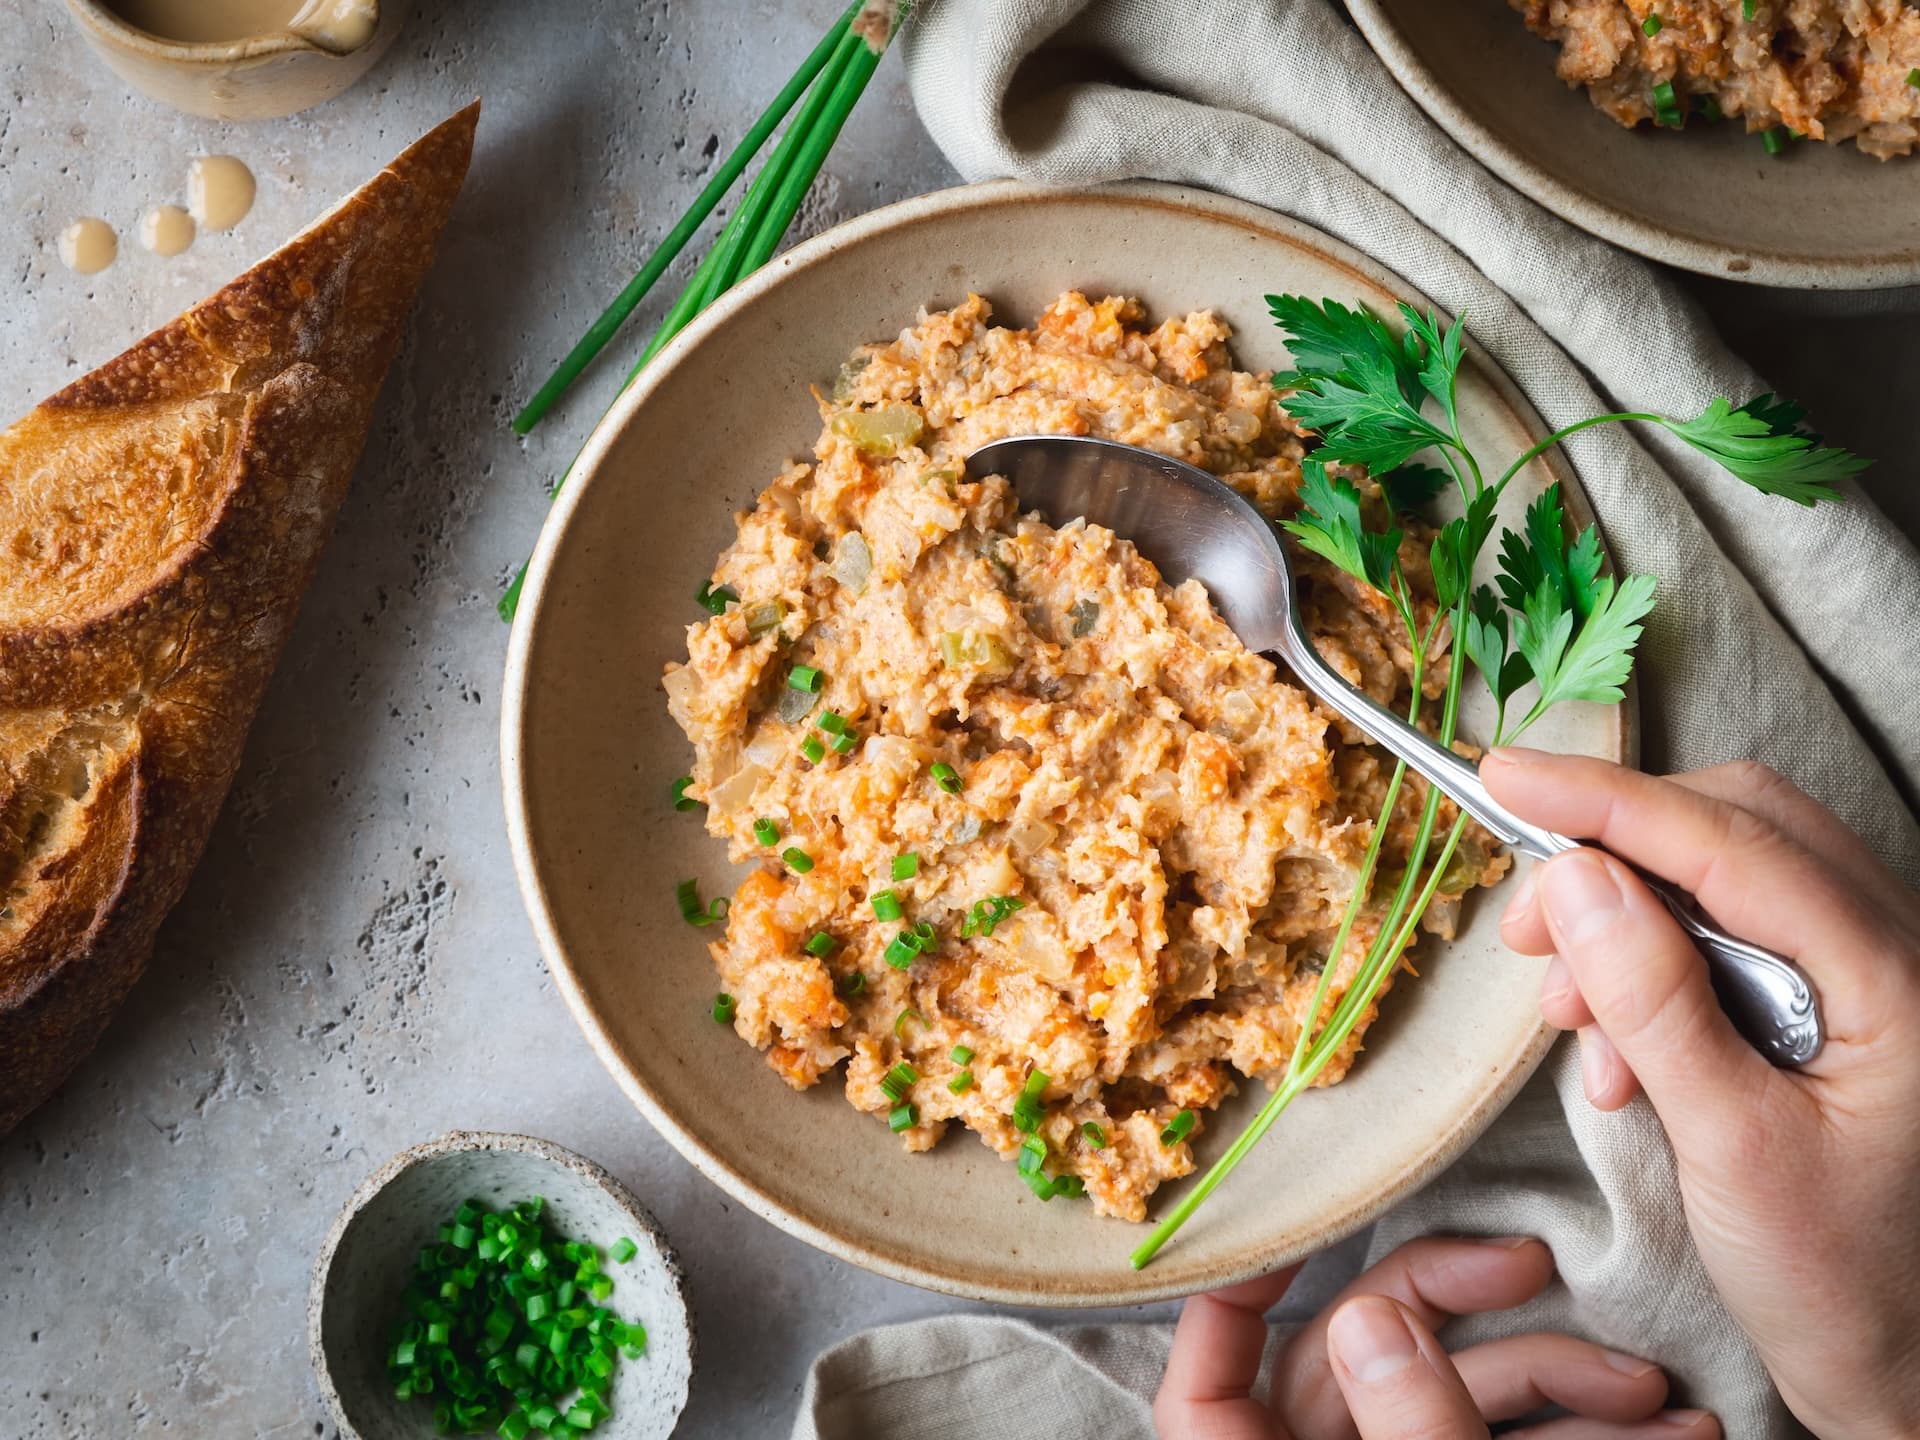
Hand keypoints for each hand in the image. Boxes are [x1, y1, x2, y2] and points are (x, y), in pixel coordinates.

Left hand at [1154, 1235, 1715, 1437]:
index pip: (1203, 1377)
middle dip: (1471, 1311)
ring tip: (1656, 1391)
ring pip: (1457, 1401)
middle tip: (1540, 1267)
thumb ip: (1405, 1425)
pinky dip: (1582, 1436)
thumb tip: (1367, 1314)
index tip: (1304, 1210)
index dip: (1233, 1287)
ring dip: (1562, 1381)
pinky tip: (1676, 1431)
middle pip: (1364, 1359)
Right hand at [1484, 750, 1919, 1439]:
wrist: (1905, 1368)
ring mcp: (1867, 971)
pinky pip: (1729, 937)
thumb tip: (1574, 878)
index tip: (1504, 777)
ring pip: (1723, 878)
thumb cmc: (1841, 1279)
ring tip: (1573, 1022)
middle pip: (1733, 828)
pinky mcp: (1835, 1001)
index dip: (1606, 799)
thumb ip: (1655, 1003)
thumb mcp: (1732, 1147)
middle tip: (1527, 930)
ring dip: (1625, 929)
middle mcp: (1891, 950)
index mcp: (1892, 977)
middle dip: (1611, 858)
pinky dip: (1652, 974)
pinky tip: (1621, 1055)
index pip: (1730, 839)